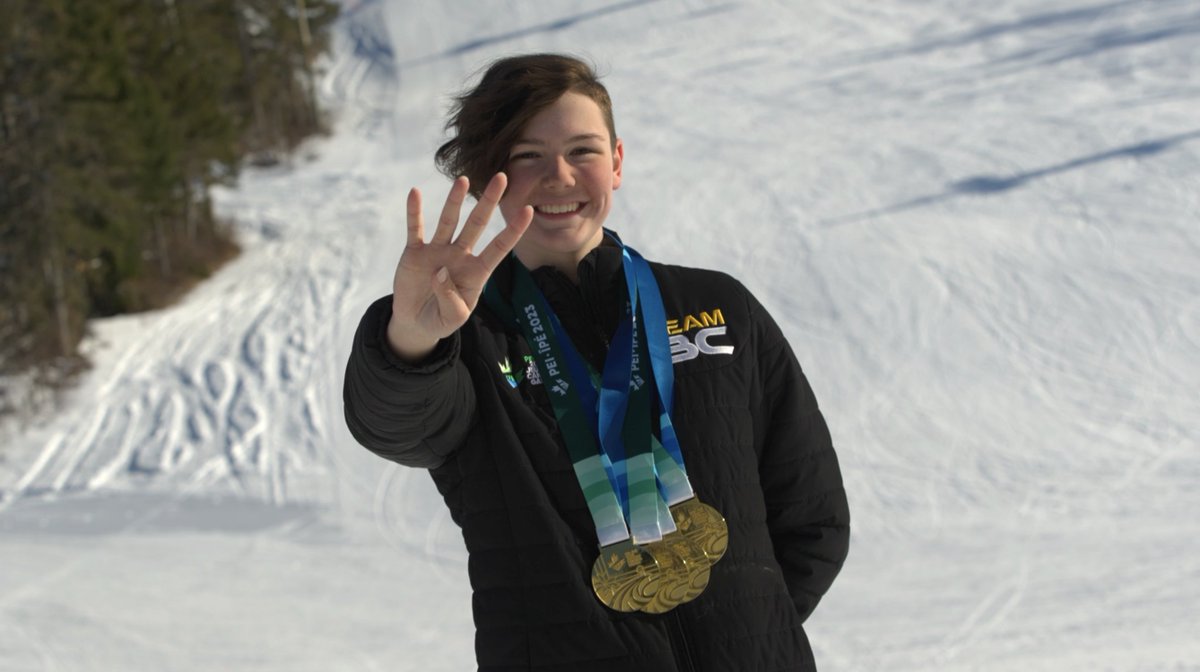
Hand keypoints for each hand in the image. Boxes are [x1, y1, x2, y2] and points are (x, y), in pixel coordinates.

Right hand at [387, 173, 531, 360]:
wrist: (415, 321)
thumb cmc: (441, 319)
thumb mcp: (452, 318)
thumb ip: (451, 299)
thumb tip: (440, 272)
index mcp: (476, 272)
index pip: (499, 247)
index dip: (513, 231)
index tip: (529, 210)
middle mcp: (460, 255)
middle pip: (477, 224)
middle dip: (488, 202)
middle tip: (501, 177)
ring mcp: (438, 251)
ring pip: (449, 221)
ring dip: (454, 201)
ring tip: (463, 180)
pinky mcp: (415, 252)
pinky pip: (415, 229)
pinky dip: (414, 212)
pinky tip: (415, 193)